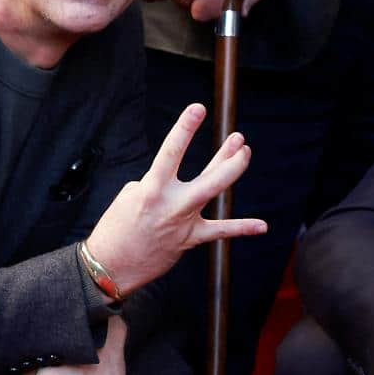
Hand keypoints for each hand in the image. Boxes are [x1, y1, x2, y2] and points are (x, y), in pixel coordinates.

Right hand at [83, 103, 267, 291]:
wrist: (112, 265)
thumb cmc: (117, 227)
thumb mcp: (130, 195)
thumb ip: (157, 183)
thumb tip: (175, 182)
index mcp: (151, 188)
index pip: (171, 152)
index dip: (185, 128)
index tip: (198, 109)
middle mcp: (172, 203)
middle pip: (209, 176)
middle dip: (227, 155)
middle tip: (239, 139)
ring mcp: (184, 221)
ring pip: (215, 193)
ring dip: (232, 170)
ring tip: (245, 153)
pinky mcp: (190, 239)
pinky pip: (220, 232)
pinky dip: (241, 228)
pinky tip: (261, 225)